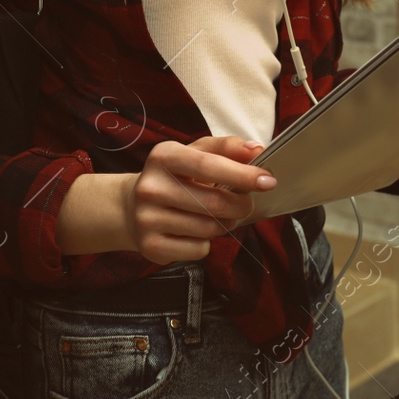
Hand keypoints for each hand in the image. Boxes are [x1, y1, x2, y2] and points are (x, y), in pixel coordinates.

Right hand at [120, 135, 276, 264]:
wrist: (130, 207)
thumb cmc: (174, 177)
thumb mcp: (194, 153)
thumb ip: (226, 148)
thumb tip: (256, 150)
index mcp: (164, 156)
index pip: (209, 165)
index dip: (243, 174)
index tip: (268, 181)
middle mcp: (151, 187)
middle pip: (214, 203)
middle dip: (241, 205)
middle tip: (246, 204)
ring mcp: (148, 218)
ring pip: (209, 229)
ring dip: (225, 224)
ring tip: (218, 216)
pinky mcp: (150, 246)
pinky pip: (198, 249)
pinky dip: (207, 242)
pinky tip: (195, 231)